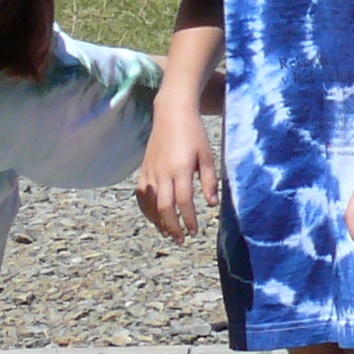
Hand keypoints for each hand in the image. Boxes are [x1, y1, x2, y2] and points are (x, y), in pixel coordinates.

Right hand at [137, 118, 214, 240]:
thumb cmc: (194, 134)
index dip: (189, 219)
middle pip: (164, 207)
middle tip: (182, 239)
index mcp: (181, 169)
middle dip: (173, 226)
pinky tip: (155, 219)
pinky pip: (141, 195)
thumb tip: (212, 204)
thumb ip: (209, 180)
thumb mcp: (207, 155)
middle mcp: (163, 172)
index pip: (184, 201)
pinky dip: (147, 210)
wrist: (171, 114)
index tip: (195, 230)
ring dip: (158, 222)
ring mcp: (150, 172)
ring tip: (168, 234)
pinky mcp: (143, 170)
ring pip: (150, 204)